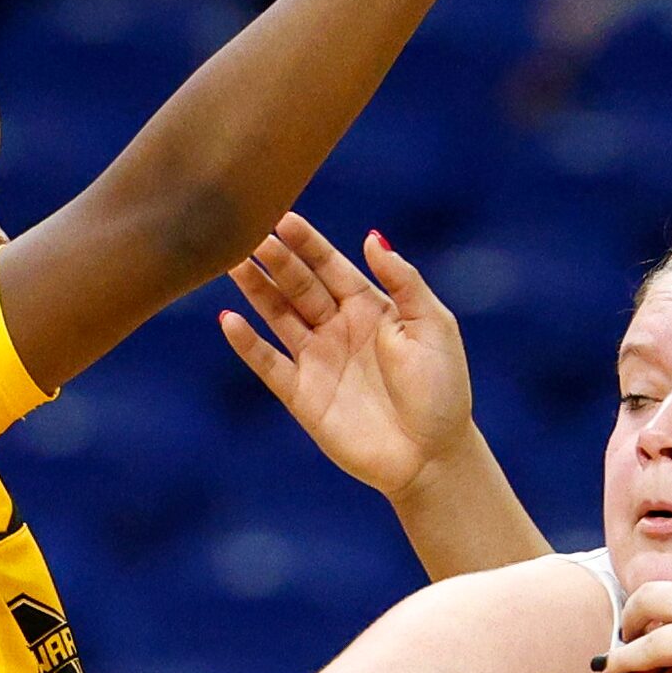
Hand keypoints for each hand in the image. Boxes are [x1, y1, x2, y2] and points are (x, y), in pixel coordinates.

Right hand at [221, 213, 474, 497]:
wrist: (432, 456)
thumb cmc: (442, 389)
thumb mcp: (432, 326)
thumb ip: (402, 281)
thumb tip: (371, 237)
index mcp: (371, 307)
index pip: (331, 265)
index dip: (307, 242)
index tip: (282, 216)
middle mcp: (339, 328)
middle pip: (299, 285)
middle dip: (276, 259)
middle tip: (248, 232)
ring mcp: (318, 360)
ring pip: (278, 315)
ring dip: (255, 289)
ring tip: (230, 261)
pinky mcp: (303, 395)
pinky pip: (268, 363)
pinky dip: (247, 343)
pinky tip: (229, 319)